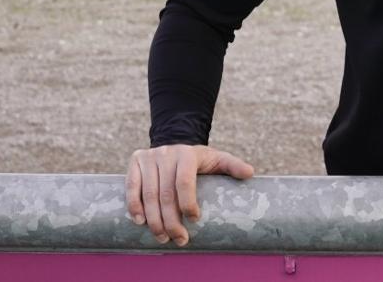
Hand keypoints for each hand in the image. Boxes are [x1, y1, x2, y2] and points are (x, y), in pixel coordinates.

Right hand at [126, 144, 254, 245]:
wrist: (174, 143)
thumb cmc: (198, 158)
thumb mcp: (217, 158)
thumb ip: (232, 165)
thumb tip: (250, 174)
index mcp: (187, 154)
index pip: (184, 182)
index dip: (187, 203)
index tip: (194, 220)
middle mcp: (166, 154)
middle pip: (165, 193)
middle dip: (171, 221)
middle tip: (180, 239)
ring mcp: (149, 157)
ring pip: (149, 194)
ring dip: (154, 220)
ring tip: (162, 237)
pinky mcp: (135, 161)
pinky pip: (132, 186)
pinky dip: (134, 205)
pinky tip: (140, 221)